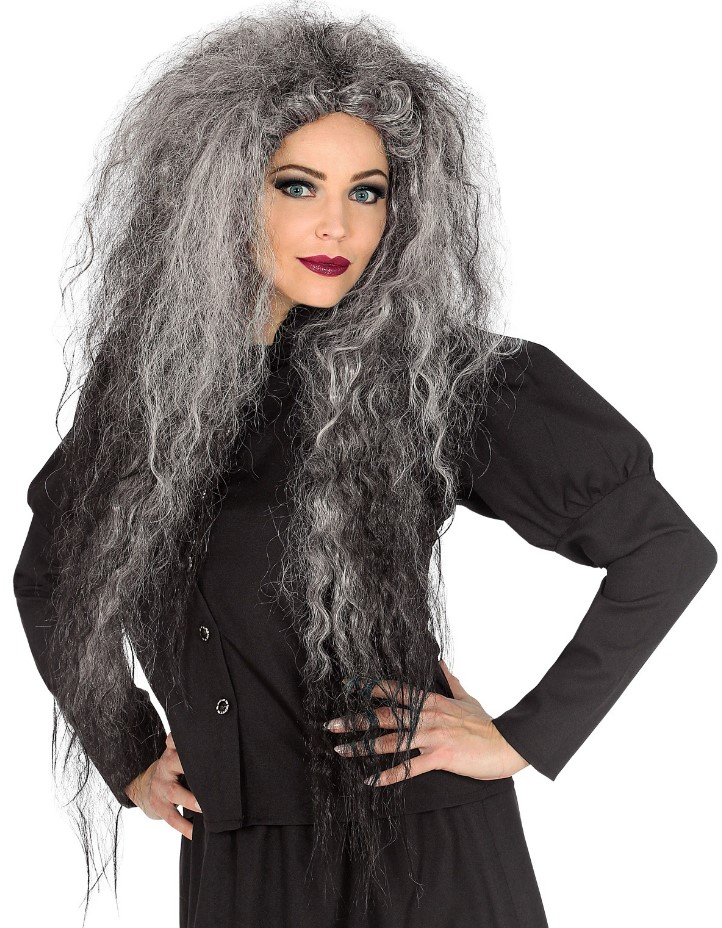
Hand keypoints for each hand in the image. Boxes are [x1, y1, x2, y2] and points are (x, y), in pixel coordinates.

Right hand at [123, 732, 201, 838]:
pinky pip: (171, 817)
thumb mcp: (180, 755)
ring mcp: (160, 785)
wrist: (145, 786)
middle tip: (211, 777)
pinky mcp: (158, 805)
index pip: (175, 739)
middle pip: (175, 762)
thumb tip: (226, 750)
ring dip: (190, 800)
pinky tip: (194, 833)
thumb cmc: (175, 769)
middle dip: (191, 768)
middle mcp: (165, 765)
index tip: (201, 740)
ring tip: (204, 808)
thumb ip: (195, 752)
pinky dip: (184, 826)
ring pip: (174, 792)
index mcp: (173, 750)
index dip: (180, 738)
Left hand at [325, 659, 529, 786]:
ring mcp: (432, 735)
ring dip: (363, 745)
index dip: (371, 688)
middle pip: (385, 715)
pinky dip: (389, 775)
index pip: (395, 690)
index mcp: (432, 701)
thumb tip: (439, 663)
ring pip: (391, 740)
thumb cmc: (487, 723)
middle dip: (356, 719)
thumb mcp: (466, 697)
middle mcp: (427, 716)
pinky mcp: (440, 756)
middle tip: (332, 723)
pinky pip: (409, 767)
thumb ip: (449, 681)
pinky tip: (371, 781)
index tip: (350, 686)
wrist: (506, 744)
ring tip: (341, 748)